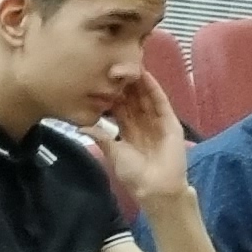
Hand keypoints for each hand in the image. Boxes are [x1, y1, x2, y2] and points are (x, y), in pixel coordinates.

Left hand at [87, 68, 193, 205]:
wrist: (155, 187)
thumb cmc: (134, 174)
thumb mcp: (113, 153)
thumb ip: (100, 137)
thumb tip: (81, 127)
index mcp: (128, 131)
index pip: (120, 108)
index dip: (112, 95)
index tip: (100, 80)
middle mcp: (142, 124)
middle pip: (133, 99)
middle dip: (125, 84)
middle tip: (114, 65)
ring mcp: (157, 122)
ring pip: (146, 98)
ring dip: (138, 83)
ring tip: (129, 65)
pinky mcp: (170, 122)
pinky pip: (161, 102)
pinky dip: (154, 89)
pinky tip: (146, 76)